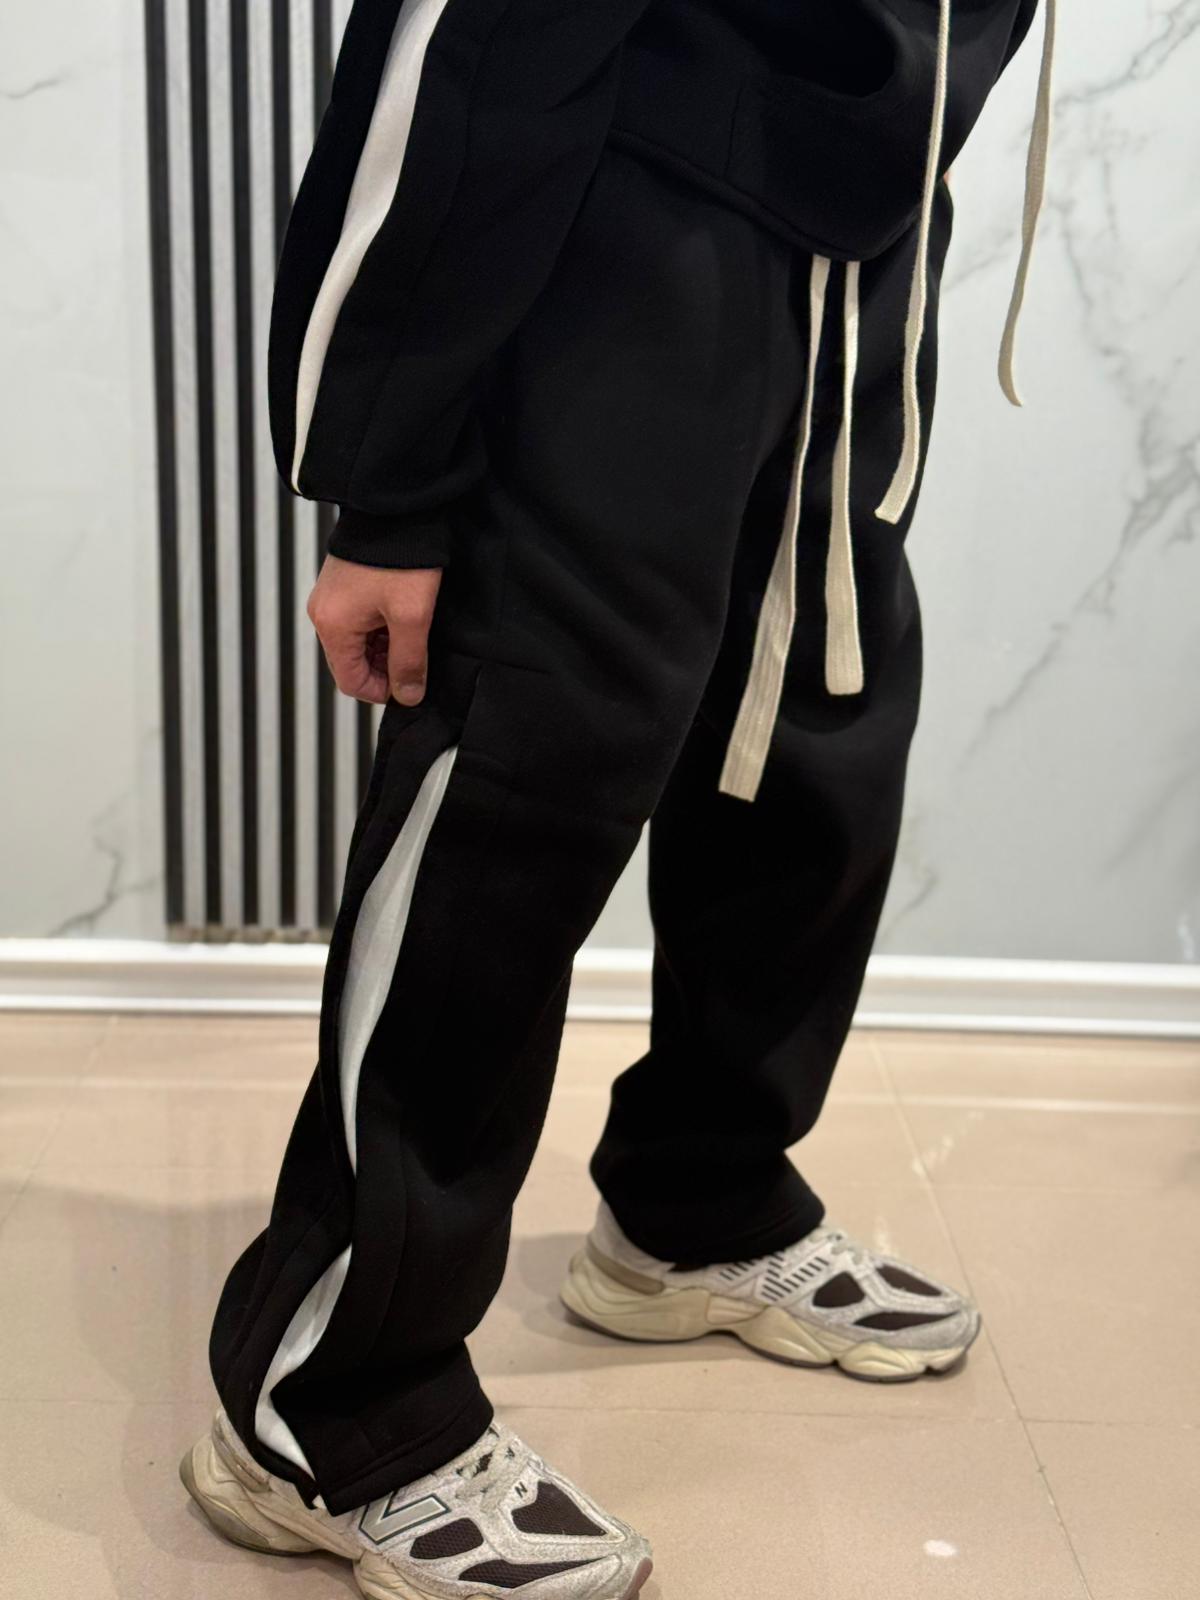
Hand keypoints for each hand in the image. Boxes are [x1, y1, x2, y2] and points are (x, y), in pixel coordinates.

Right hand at [306, 555, 441, 705]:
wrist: (396, 506)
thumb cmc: (401, 558)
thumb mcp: (412, 616)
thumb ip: (409, 661)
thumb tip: (408, 696)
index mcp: (332, 626)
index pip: (351, 682)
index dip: (383, 691)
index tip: (411, 686)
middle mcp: (324, 614)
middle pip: (353, 663)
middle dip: (386, 668)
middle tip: (418, 660)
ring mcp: (331, 598)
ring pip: (359, 643)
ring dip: (386, 648)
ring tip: (415, 635)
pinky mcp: (344, 585)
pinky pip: (360, 621)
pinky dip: (382, 628)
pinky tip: (405, 617)